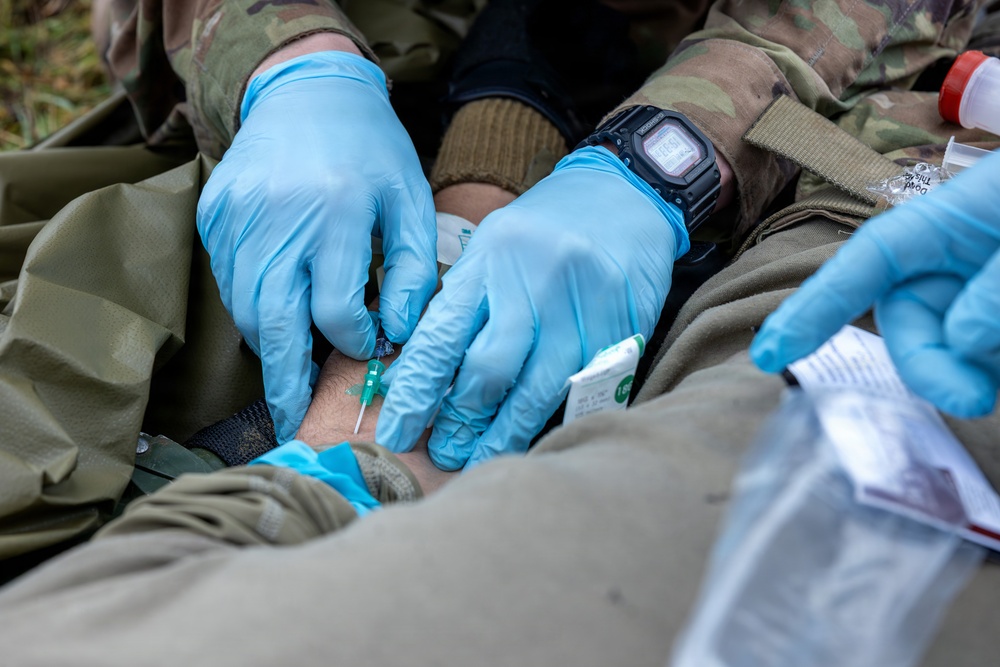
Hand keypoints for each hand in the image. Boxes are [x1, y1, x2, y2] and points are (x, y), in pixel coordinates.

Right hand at [197, 51, 437, 442]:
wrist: (306, 91)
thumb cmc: (371, 151)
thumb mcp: (412, 202)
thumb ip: (415, 272)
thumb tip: (400, 335)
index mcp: (335, 214)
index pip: (335, 311)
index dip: (352, 341)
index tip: (368, 346)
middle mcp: (278, 219)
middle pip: (274, 323)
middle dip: (285, 382)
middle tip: (292, 421)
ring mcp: (237, 218)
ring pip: (244, 309)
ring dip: (268, 346)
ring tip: (290, 371)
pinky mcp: (214, 216)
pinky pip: (228, 281)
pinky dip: (250, 307)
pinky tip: (276, 311)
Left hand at [376, 147, 687, 468]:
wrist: (627, 194)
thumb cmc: (545, 229)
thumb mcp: (492, 248)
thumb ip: (460, 306)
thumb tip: (415, 377)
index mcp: (490, 259)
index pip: (442, 337)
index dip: (416, 392)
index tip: (398, 432)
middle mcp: (535, 283)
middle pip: (489, 370)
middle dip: (459, 421)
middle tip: (441, 453)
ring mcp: (582, 308)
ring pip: (537, 391)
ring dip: (503, 434)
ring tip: (479, 458)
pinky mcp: (622, 329)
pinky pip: (583, 391)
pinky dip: (553, 419)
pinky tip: (534, 437)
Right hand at [751, 149, 999, 416]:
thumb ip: (997, 287)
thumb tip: (961, 345)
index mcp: (937, 227)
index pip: (861, 270)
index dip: (813, 311)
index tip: (770, 354)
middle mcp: (947, 266)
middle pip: (911, 329)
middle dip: (936, 368)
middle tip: (977, 398)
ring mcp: (976, 296)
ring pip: (957, 351)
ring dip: (983, 368)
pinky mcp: (998, 323)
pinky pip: (988, 356)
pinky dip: (997, 366)